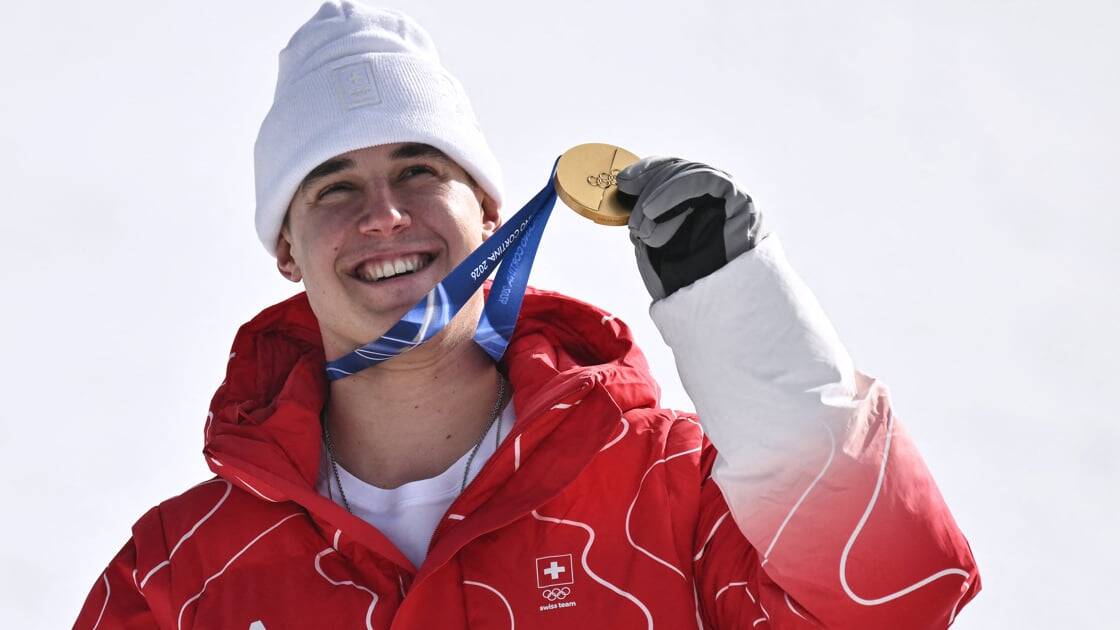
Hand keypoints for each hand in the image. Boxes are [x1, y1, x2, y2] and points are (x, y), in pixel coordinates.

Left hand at [617, 157, 765, 299]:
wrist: (714, 305)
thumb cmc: (685, 280)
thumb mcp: (655, 241)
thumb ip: (645, 214)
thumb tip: (625, 183)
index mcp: (697, 200)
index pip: (672, 170)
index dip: (646, 171)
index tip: (623, 183)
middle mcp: (716, 194)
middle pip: (677, 169)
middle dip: (648, 188)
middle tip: (632, 221)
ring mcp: (731, 195)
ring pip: (688, 173)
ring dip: (657, 195)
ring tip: (640, 225)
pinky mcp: (741, 199)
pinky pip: (704, 179)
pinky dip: (673, 190)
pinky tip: (652, 210)